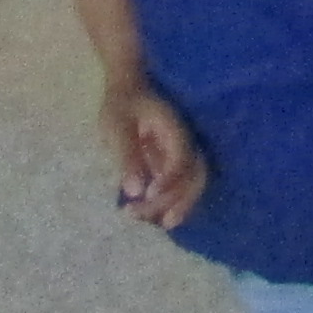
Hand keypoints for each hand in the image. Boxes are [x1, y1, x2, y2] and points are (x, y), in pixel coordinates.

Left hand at [102, 78, 207, 230]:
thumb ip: (127, 157)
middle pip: (194, 176)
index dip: (170, 181)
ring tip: (150, 222)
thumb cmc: (121, 105)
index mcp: (175, 129)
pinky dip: (168, 202)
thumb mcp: (118, 127)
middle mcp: (185, 143)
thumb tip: (135, 192)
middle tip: (147, 218)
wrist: (127, 90)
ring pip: (190, 184)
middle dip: (176, 201)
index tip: (148, 196)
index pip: (183, 159)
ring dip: (174, 205)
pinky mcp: (172, 163)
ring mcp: (180, 154)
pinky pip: (178, 186)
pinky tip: (151, 215)